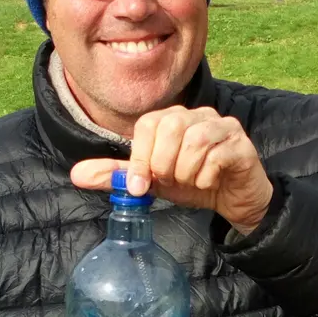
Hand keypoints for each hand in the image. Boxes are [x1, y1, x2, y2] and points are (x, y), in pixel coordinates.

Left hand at [71, 105, 273, 233]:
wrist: (232, 201)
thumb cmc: (192, 184)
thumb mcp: (150, 182)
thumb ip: (118, 176)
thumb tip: (77, 175)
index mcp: (172, 119)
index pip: (147, 125)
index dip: (141, 158)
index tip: (142, 185)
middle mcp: (197, 115)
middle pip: (170, 127)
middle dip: (165, 165)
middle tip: (173, 180)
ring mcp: (222, 125)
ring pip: (194, 141)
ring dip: (187, 172)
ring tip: (192, 181)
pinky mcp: (240, 142)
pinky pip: (216, 155)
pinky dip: (207, 177)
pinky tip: (211, 181)